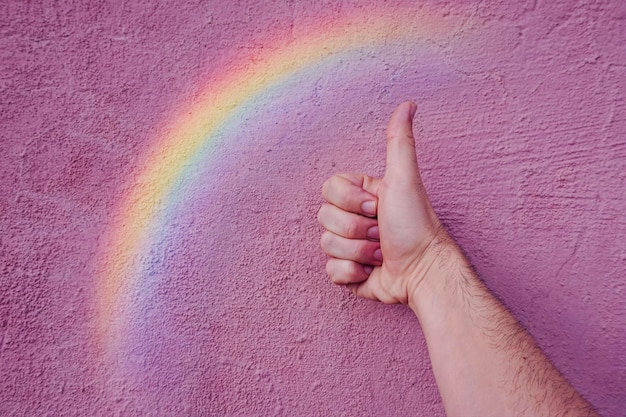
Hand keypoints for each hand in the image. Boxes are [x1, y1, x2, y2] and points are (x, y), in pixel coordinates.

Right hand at [318, 102, 445, 303]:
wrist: (422, 272)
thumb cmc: (416, 225)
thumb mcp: (404, 179)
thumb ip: (399, 141)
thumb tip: (408, 104)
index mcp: (362, 195)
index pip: (329, 190)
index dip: (351, 201)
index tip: (377, 206)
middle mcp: (354, 218)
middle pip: (325, 218)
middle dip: (357, 228)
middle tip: (382, 231)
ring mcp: (350, 246)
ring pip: (326, 244)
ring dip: (358, 251)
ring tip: (381, 253)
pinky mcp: (348, 273)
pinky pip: (330, 271)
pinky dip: (352, 273)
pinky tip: (372, 271)